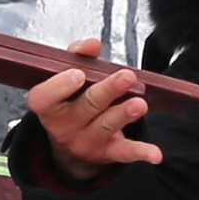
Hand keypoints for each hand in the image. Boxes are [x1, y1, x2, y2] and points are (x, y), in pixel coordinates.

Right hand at [21, 41, 157, 178]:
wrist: (71, 147)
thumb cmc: (70, 103)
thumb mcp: (66, 79)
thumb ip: (77, 56)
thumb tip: (91, 44)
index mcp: (49, 106)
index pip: (43, 99)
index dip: (59, 87)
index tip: (78, 74)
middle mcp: (64, 126)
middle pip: (86, 106)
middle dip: (107, 91)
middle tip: (126, 76)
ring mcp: (85, 141)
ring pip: (107, 125)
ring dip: (124, 113)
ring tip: (140, 104)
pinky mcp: (107, 152)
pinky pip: (124, 152)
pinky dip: (141, 152)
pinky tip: (155, 155)